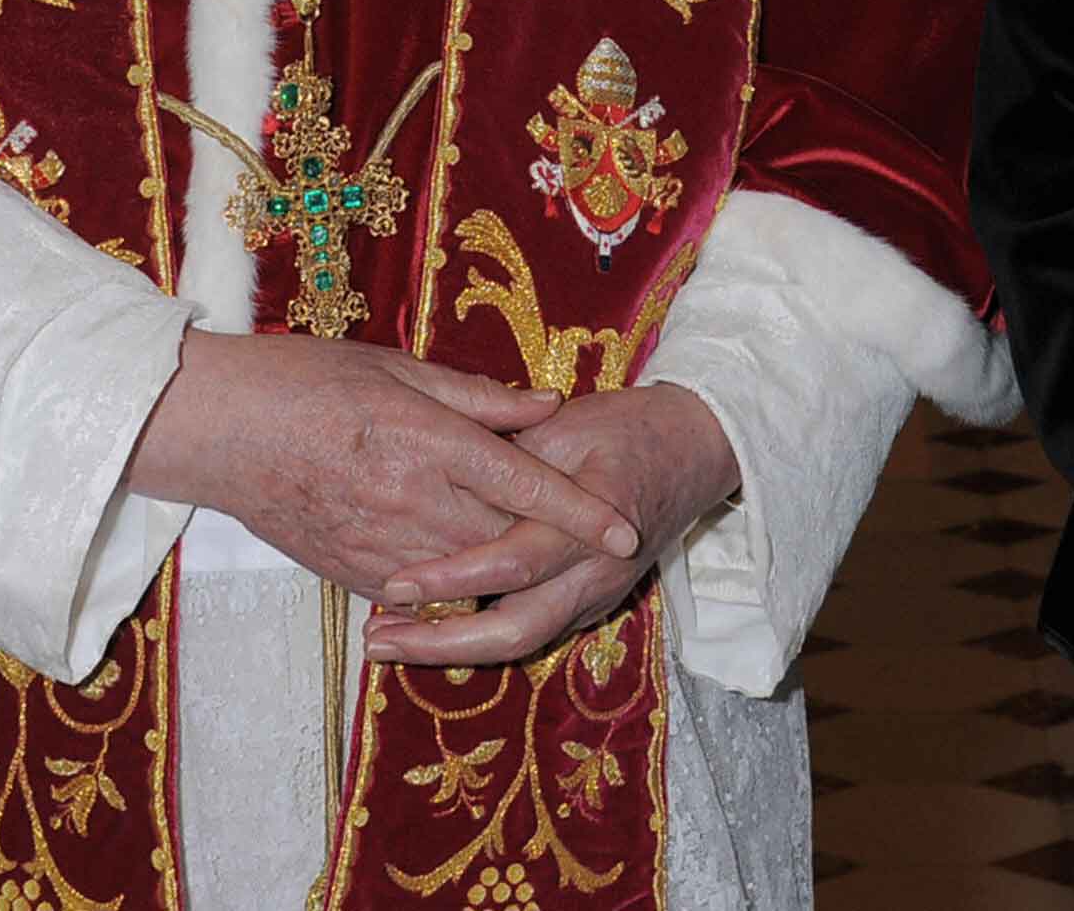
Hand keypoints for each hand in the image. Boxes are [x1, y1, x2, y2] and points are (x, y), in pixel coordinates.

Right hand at [121, 330, 639, 593]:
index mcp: (426, 440)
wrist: (215, 430)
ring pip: (469, 577)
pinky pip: (420, 596)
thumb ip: (477, 397)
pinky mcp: (351, 572)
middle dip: (549, 539)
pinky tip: (461, 569)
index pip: (523, 483)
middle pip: (506, 537)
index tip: (625, 531)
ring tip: (530, 554)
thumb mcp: (396, 368)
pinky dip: (450, 587)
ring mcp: (380, 544)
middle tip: (588, 530)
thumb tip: (547, 406)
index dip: (580, 511)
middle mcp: (411, 500)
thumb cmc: (304, 382)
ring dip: (503, 568)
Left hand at [358, 383, 741, 667]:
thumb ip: (511, 454)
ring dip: (452, 648)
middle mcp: (595, 575)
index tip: (395, 585)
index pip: (513, 565)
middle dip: (441, 644)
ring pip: (520, 642)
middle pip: (515, 632)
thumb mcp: (567, 426)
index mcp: (592, 525)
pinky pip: (528, 630)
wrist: (696, 451)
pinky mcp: (587, 604)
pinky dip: (477, 636)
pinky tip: (428, 627)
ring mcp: (595, 597)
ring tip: (387, 639)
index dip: (452, 580)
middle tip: (378, 638)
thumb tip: (441, 475)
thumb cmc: (626, 429)